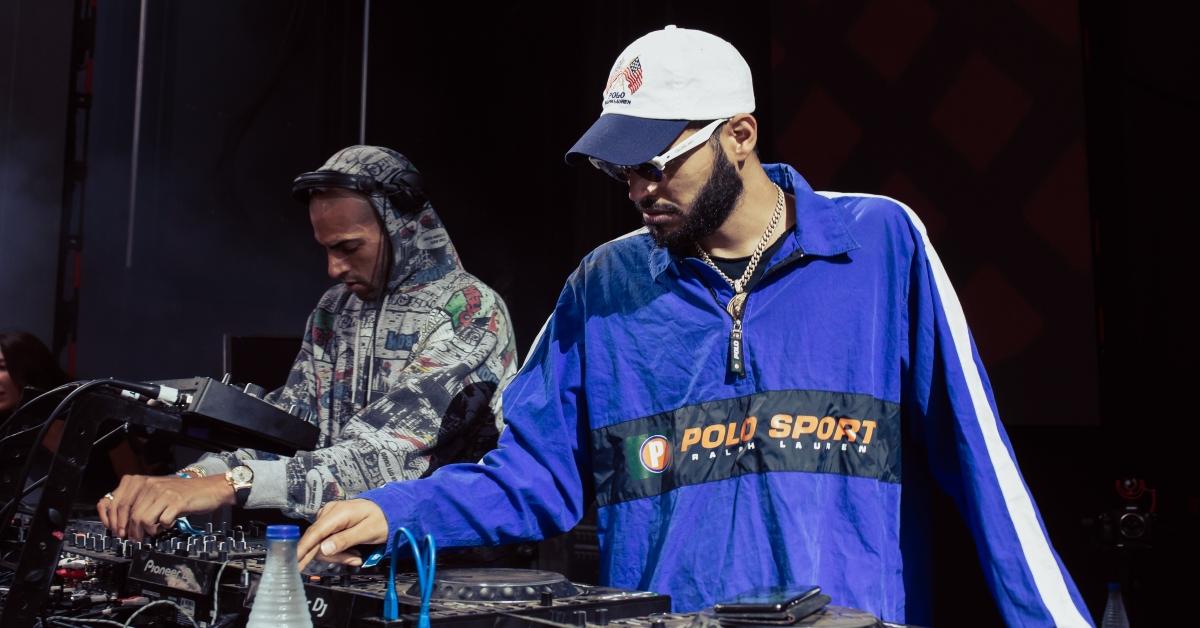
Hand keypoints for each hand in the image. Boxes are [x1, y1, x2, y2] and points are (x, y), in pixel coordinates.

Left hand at [97, 474, 234, 539]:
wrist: (209, 489)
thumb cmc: (182, 493)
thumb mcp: (157, 492)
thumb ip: (139, 501)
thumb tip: (120, 521)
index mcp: (142, 481)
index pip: (117, 501)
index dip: (113, 520)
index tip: (117, 531)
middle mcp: (150, 484)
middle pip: (129, 513)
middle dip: (129, 531)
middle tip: (134, 539)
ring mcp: (163, 493)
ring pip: (142, 519)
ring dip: (145, 531)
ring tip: (153, 531)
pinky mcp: (176, 502)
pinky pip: (160, 522)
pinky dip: (162, 528)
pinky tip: (166, 525)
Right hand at [297, 499, 387, 570]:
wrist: (389, 510)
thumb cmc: (381, 520)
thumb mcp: (367, 531)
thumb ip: (345, 539)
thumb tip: (323, 549)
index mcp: (337, 513)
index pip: (314, 533)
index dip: (303, 549)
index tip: (293, 564)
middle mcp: (328, 512)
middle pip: (317, 541)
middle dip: (333, 555)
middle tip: (355, 560)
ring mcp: (328, 517)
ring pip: (321, 543)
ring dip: (338, 554)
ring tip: (356, 556)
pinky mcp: (330, 523)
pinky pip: (326, 540)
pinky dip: (338, 549)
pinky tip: (352, 551)